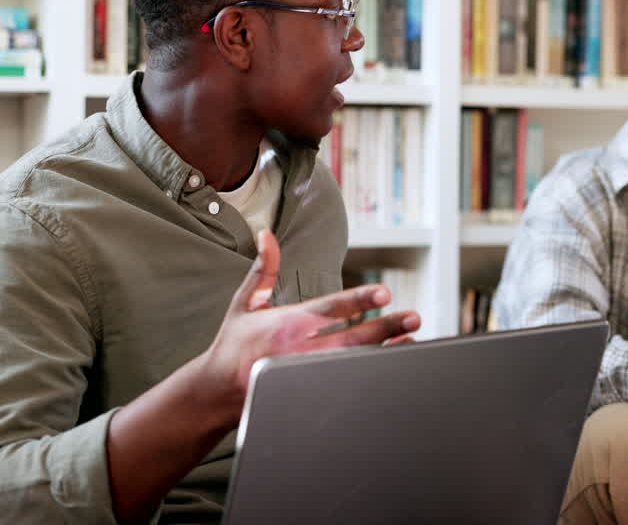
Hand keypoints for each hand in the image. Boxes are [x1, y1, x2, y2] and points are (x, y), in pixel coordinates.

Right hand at [203, 230, 420, 422]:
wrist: (214, 393)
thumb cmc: (233, 345)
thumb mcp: (244, 303)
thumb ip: (263, 269)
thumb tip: (266, 234)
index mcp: (287, 324)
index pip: (329, 309)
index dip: (358, 301)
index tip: (384, 293)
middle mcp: (299, 350)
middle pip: (350, 338)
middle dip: (384, 328)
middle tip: (412, 317)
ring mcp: (305, 375)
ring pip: (353, 363)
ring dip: (385, 351)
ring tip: (411, 339)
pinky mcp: (308, 393)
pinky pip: (345, 384)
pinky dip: (370, 374)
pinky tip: (392, 364)